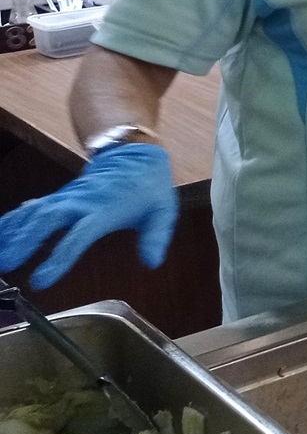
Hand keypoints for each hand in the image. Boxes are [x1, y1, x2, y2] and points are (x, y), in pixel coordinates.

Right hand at [0, 143, 178, 289]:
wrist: (133, 153)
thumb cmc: (148, 186)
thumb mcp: (163, 210)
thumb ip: (156, 237)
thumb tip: (152, 263)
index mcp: (104, 210)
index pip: (78, 236)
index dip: (58, 258)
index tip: (40, 280)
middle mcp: (79, 202)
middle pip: (46, 221)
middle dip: (23, 242)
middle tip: (5, 264)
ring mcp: (65, 198)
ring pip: (32, 213)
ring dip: (11, 233)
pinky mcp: (58, 197)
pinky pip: (30, 208)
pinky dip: (12, 221)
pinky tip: (0, 234)